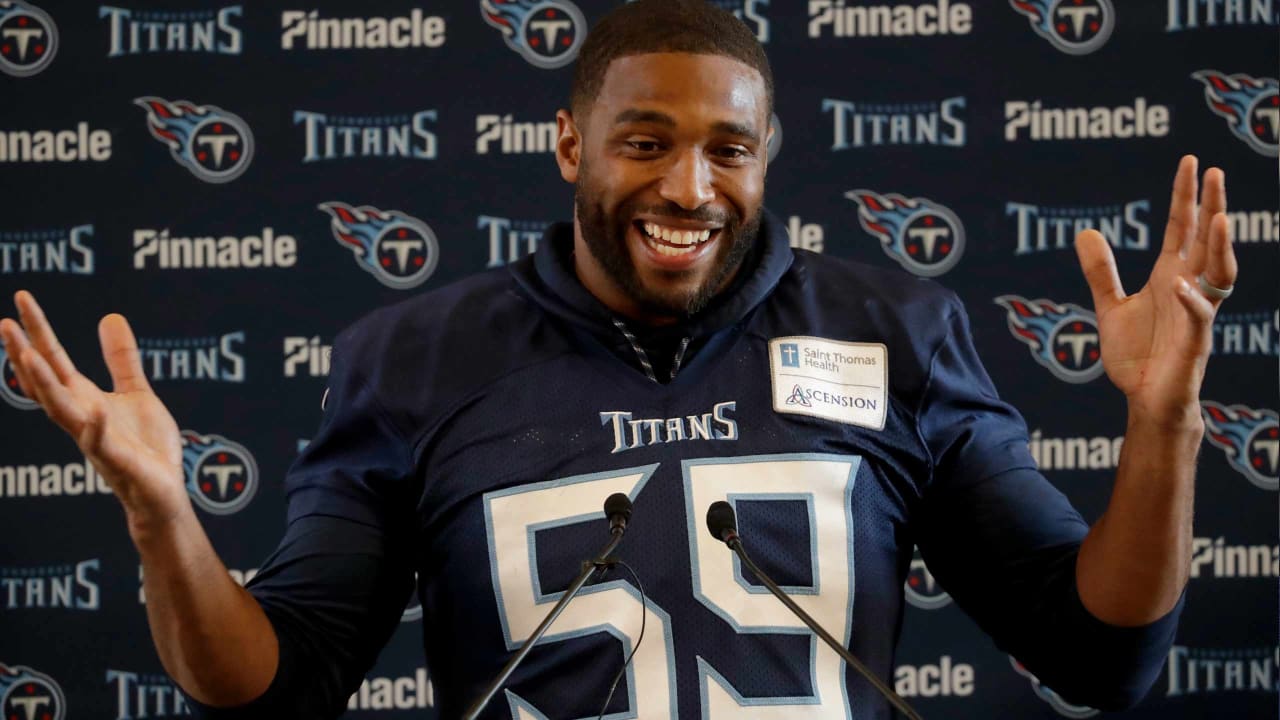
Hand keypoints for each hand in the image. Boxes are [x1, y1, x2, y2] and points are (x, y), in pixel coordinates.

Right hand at [1, 291, 187, 532]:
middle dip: (25, 355)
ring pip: (62, 412)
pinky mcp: (119, 462)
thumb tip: (110, 316)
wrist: (161, 494)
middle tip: (4, 323)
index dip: (38, 331)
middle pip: (46, 383)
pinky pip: (102, 446)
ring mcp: (95, 441)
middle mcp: (82, 417)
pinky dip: (97, 430)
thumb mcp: (136, 393)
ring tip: (28, 356)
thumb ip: (121, 359)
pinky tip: (96, 412)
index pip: (54, 361)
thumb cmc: (146, 447)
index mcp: (85, 399)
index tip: (21, 299)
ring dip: (44, 385)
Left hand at [1074, 155, 1237, 429]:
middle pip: (1206, 241)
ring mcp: (1195, 314)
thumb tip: (1085, 231)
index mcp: (1170, 276)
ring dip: (1219, 246)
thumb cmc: (1137, 355)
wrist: (1145, 401)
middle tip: (1215, 171)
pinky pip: (1199, 318)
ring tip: (1219, 216)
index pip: (1181, 228)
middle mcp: (1188, 288)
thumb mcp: (1109, 307)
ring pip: (1218, 274)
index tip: (1190, 161)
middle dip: (1212, 207)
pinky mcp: (1194, 344)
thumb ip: (1100, 272)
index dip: (1185, 196)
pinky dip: (1191, 300)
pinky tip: (1180, 284)